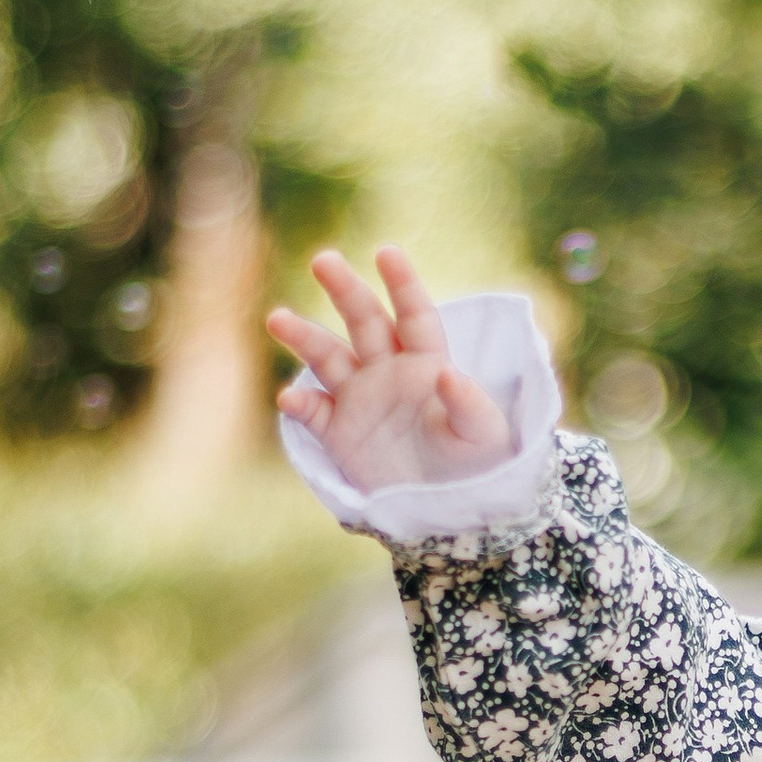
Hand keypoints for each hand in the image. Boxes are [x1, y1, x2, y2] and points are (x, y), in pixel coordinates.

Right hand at [265, 245, 516, 494]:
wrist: (450, 509)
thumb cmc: (479, 464)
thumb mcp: (484, 436)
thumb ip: (469, 404)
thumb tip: (446, 375)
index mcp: (427, 362)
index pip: (414, 315)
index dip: (402, 283)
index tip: (386, 252)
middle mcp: (388, 371)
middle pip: (363, 321)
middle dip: (344, 289)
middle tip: (323, 259)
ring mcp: (360, 399)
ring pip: (327, 357)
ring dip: (303, 337)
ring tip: (277, 318)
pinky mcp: (339, 433)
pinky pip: (314, 413)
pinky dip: (300, 406)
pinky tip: (290, 400)